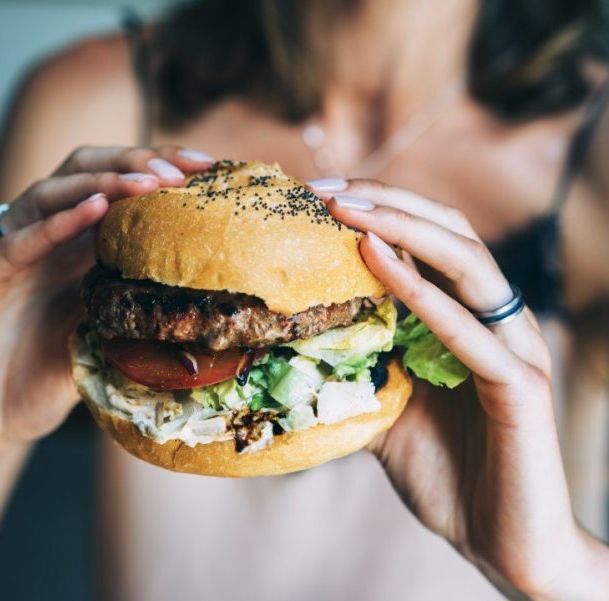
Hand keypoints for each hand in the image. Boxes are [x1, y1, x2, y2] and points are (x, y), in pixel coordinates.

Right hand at [0, 146, 214, 462]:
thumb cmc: (24, 393)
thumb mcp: (92, 353)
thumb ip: (127, 323)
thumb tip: (200, 312)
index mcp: (63, 255)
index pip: (111, 194)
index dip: (156, 176)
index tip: (209, 173)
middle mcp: (29, 243)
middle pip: (80, 174)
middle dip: (134, 163)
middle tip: (184, 169)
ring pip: (46, 195)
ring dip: (100, 183)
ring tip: (148, 182)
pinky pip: (8, 246)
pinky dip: (52, 226)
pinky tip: (92, 212)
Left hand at [324, 182, 607, 599]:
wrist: (500, 544)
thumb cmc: (447, 474)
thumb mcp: (382, 409)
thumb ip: (353, 370)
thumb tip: (286, 349)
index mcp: (466, 320)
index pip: (428, 242)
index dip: (378, 209)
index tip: (314, 194)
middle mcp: (495, 321)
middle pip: (451, 233)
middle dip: (388, 201)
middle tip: (323, 188)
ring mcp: (513, 349)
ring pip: (468, 263)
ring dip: (402, 227)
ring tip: (345, 207)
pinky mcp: (520, 388)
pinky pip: (469, 331)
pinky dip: (421, 291)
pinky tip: (375, 260)